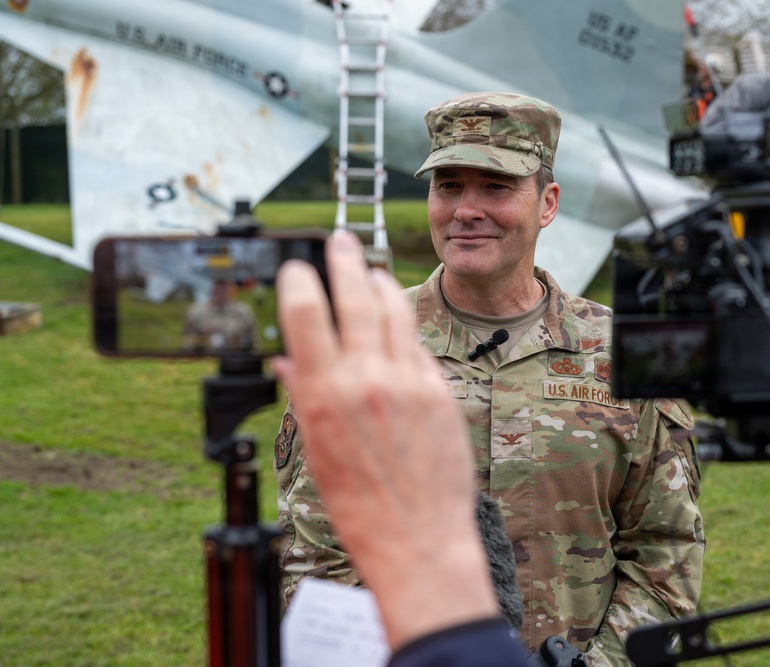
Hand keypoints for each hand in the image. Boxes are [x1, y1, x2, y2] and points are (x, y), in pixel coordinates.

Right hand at [272, 232, 497, 649]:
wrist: (419, 539)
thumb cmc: (360, 506)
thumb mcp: (317, 453)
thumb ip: (304, 398)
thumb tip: (288, 362)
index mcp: (323, 397)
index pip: (304, 315)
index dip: (298, 281)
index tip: (296, 267)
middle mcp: (366, 381)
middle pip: (353, 297)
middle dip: (343, 260)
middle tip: (338, 239)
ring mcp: (408, 382)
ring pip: (393, 311)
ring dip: (379, 282)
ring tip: (369, 268)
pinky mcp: (440, 390)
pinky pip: (418, 345)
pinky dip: (403, 326)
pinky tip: (397, 318)